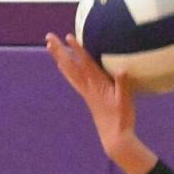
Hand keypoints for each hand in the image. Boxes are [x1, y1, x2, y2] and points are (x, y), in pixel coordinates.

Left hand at [45, 32, 136, 157]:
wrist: (114, 137)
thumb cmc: (122, 119)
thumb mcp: (126, 101)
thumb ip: (123, 85)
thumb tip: (122, 69)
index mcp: (97, 85)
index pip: (85, 64)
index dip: (77, 49)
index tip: (68, 36)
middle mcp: (88, 87)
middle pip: (71, 66)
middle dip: (60, 50)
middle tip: (48, 37)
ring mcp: (86, 92)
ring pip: (69, 71)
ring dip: (59, 57)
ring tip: (50, 46)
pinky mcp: (87, 96)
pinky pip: (73, 80)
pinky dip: (65, 70)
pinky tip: (61, 66)